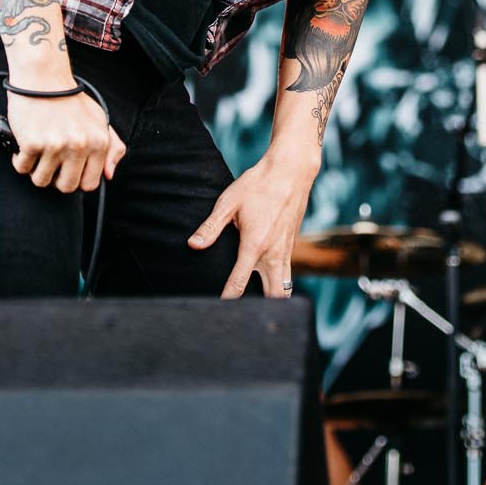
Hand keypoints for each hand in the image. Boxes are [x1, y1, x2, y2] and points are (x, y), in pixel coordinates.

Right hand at [8, 90, 124, 193]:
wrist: (43, 77)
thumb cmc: (69, 98)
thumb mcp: (99, 119)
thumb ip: (112, 147)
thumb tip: (109, 174)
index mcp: (98, 142)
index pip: (90, 183)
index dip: (76, 180)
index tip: (67, 171)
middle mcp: (79, 145)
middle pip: (66, 187)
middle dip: (56, 180)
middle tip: (50, 165)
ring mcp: (55, 145)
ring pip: (41, 181)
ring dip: (36, 171)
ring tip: (38, 154)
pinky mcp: (33, 142)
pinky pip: (22, 168)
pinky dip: (20, 161)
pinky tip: (25, 146)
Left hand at [188, 153, 317, 298]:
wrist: (291, 171)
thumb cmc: (258, 184)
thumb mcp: (229, 203)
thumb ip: (211, 227)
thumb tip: (193, 245)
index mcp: (255, 245)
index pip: (239, 283)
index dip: (226, 300)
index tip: (216, 311)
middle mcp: (273, 253)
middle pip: (272, 298)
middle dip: (259, 309)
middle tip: (241, 314)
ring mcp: (286, 251)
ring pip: (285, 290)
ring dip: (273, 300)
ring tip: (256, 306)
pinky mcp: (292, 246)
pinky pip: (287, 274)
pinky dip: (279, 284)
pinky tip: (266, 283)